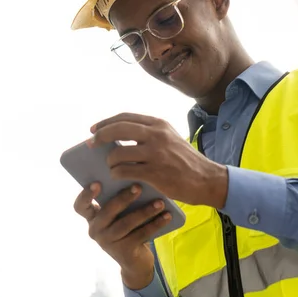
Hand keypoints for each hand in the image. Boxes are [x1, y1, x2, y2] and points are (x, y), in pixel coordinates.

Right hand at [73, 182, 171, 289]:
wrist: (135, 262)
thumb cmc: (127, 229)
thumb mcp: (119, 215)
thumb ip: (120, 201)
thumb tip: (136, 179)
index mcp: (92, 218)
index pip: (80, 206)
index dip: (86, 195)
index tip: (97, 183)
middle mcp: (96, 231)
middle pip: (107, 211)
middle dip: (124, 198)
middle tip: (139, 187)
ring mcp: (108, 243)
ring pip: (126, 223)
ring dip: (145, 211)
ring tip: (160, 202)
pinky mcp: (124, 252)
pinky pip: (141, 234)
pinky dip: (155, 224)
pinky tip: (167, 216)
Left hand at [89, 113, 228, 207]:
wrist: (206, 179)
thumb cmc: (186, 161)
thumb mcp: (170, 138)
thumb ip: (149, 134)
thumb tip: (120, 135)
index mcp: (158, 124)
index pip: (125, 117)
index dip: (106, 123)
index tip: (94, 129)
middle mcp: (156, 135)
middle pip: (117, 129)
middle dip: (100, 137)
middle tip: (91, 144)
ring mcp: (155, 154)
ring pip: (118, 153)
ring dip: (110, 161)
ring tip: (111, 166)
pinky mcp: (154, 173)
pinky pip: (124, 171)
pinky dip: (116, 174)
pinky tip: (118, 176)